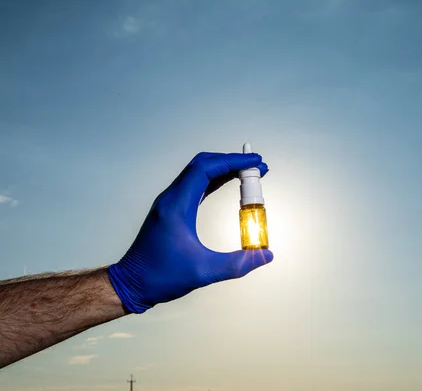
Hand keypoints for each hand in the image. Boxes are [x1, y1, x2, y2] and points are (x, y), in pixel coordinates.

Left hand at [108, 152, 273, 313]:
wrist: (131, 284)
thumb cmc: (159, 277)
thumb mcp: (203, 272)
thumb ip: (238, 263)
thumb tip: (266, 256)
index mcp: (176, 206)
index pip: (206, 169)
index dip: (233, 161)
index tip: (255, 162)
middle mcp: (171, 198)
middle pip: (203, 164)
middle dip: (232, 161)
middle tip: (257, 167)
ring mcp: (170, 203)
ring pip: (198, 173)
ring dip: (224, 169)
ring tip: (249, 173)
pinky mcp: (171, 210)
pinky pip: (196, 185)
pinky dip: (215, 180)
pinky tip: (229, 184)